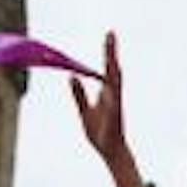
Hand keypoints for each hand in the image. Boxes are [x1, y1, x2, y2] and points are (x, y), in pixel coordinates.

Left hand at [72, 32, 130, 168]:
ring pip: (115, 80)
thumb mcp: (84, 111)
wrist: (110, 153)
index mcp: (108, 93)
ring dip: (113, 64)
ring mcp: (115, 104)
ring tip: (112, 49)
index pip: (107, 69)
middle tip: (111, 33)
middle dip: (111, 51)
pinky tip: (110, 79)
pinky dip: (112, 90)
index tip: (109, 36)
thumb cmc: (100, 134)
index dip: (108, 52)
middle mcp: (113, 95)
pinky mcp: (115, 115)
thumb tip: (71, 77)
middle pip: (112, 69)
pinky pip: (113, 100)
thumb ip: (79, 94)